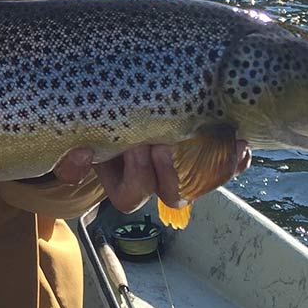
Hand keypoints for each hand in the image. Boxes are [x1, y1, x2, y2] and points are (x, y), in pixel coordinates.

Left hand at [50, 0, 249, 210]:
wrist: (51, 74)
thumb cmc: (109, 54)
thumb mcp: (130, 32)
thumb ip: (146, 8)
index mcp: (183, 122)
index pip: (224, 154)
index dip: (231, 158)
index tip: (230, 145)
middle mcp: (158, 151)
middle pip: (188, 181)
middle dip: (180, 168)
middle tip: (163, 145)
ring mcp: (122, 165)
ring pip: (146, 191)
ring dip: (143, 174)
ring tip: (133, 147)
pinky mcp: (86, 170)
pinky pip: (88, 184)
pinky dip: (85, 170)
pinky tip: (79, 150)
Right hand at [53, 141, 250, 211]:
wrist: (123, 111)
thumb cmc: (99, 130)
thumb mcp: (80, 142)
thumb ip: (70, 157)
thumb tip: (79, 153)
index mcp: (124, 187)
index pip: (131, 196)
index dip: (136, 174)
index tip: (133, 146)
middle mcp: (158, 185)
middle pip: (170, 193)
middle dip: (167, 169)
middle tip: (161, 141)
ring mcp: (185, 175)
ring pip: (201, 184)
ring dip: (204, 164)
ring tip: (201, 135)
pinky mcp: (208, 161)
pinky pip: (227, 168)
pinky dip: (234, 158)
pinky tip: (236, 142)